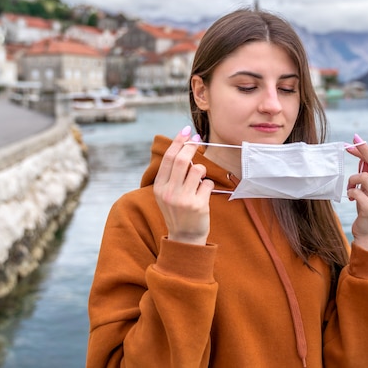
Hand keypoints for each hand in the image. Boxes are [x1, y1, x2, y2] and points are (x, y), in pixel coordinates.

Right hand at [153, 126, 213, 244]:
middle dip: (192, 146)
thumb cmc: (178, 211)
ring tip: (199, 181)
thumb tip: (183, 147)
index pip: (168, 158)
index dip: (178, 142)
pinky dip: (208, 185)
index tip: (187, 131)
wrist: (185, 238)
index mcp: (159, 187)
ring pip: (197, 170)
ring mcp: (183, 199)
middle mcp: (168, 192)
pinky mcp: (198, 205)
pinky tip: (203, 195)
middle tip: (198, 139)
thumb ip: (171, 174)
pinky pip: (208, 184)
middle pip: (182, 160)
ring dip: (201, 170)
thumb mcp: (166, 194)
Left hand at [345, 134, 367, 251]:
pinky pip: (355, 192)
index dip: (365, 149)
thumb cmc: (366, 210)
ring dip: (352, 180)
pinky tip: (352, 199)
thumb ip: (366, 176)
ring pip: (363, 177)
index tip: (354, 139)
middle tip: (349, 145)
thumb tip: (360, 157)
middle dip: (363, 151)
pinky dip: (350, 193)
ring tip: (350, 189)